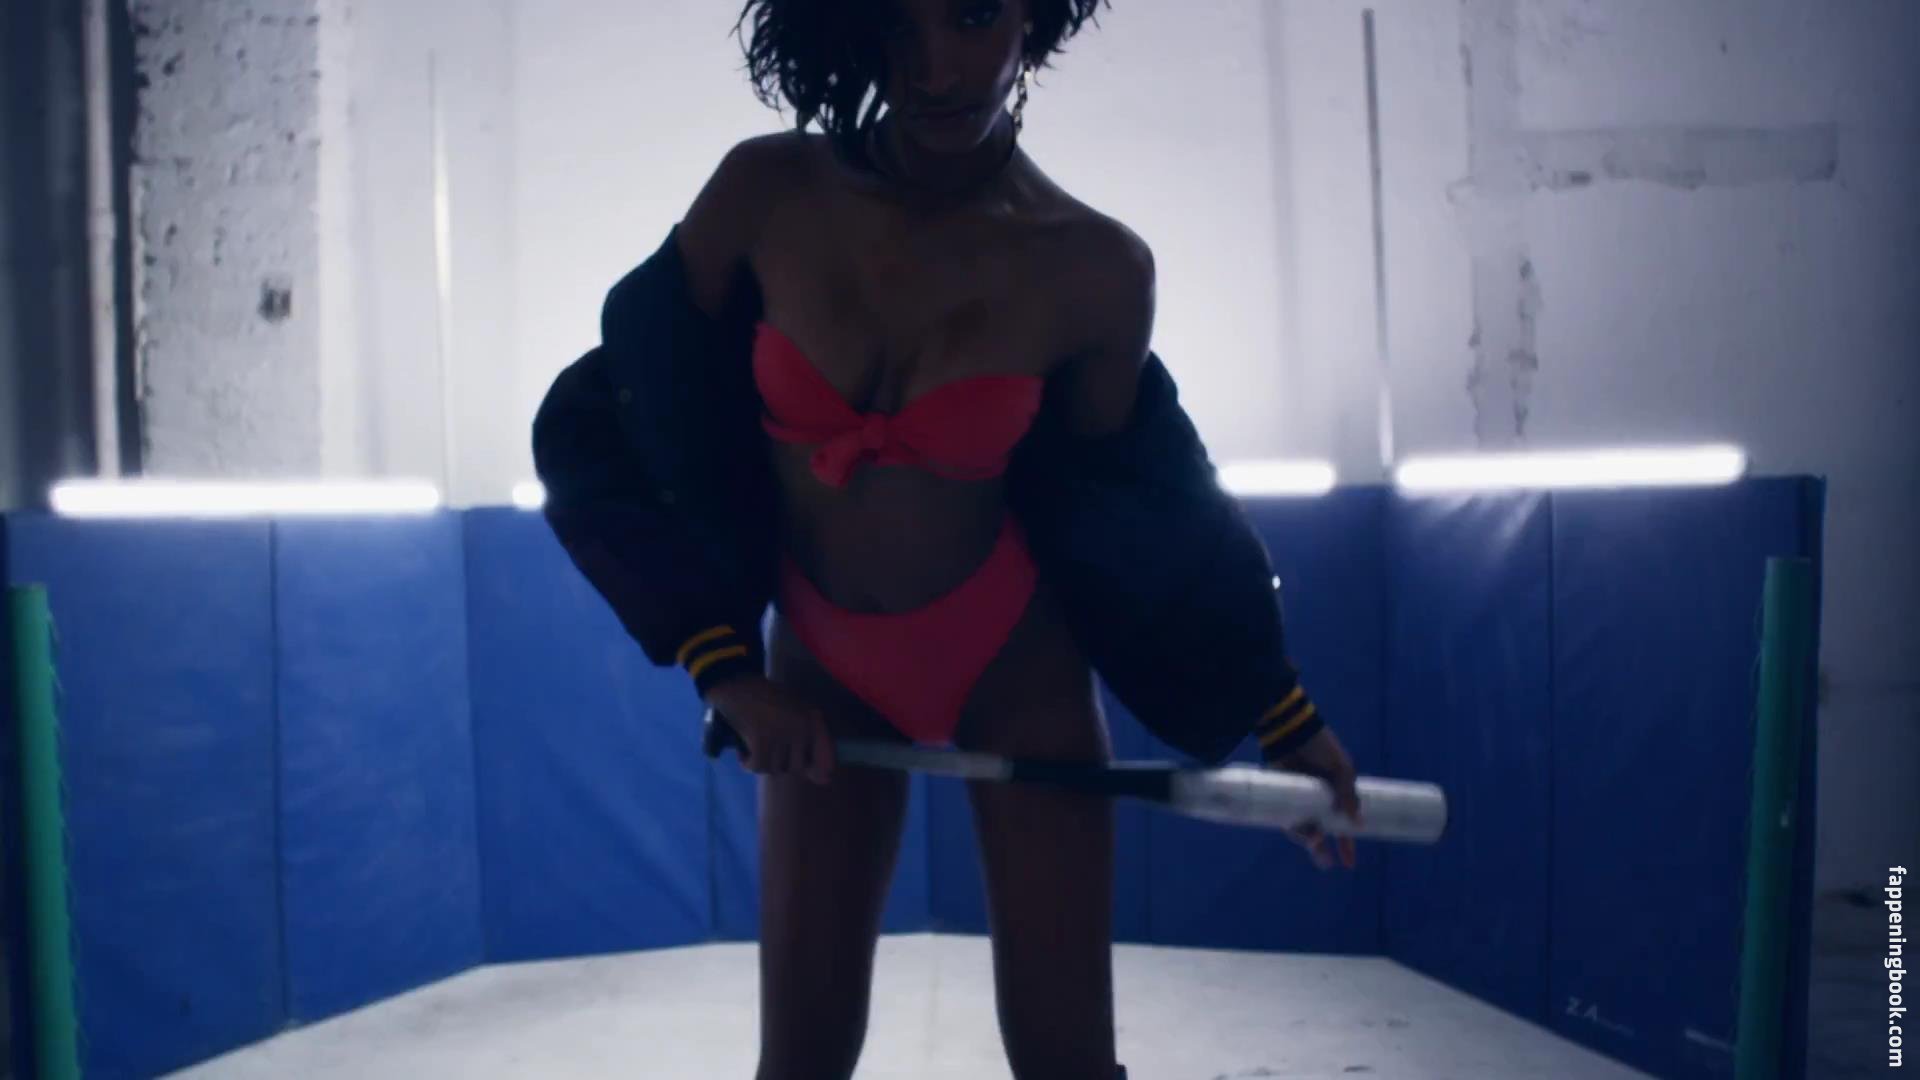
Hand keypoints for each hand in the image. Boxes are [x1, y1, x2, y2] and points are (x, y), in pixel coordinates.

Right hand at [704, 674, 835, 783]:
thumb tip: (825, 779)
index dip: (821, 769)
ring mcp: (783, 735)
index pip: (826, 755)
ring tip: (756, 745)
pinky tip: (744, 751)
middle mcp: (802, 728)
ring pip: (775, 769)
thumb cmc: (764, 698)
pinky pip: (758, 767)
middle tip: (770, 748)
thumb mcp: (794, 711)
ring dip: (763, 761)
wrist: (735, 683)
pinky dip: (748, 763)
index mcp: (813, 719)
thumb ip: (809, 741)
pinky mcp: (762, 741)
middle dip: (781, 762)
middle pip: (796, 767)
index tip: (820, 777)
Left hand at [1266, 726, 1360, 869]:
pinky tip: (1300, 830)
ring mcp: (1298, 800)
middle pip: (1319, 832)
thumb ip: (1348, 796)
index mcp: (1336, 796)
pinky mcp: (1281, 796)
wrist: (1292, 732)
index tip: (1349, 863)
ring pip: (1302, 828)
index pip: (1342, 826)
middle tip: (1325, 863)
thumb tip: (1358, 824)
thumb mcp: (1342, 769)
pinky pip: (1286, 818)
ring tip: (1314, 842)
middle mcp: (1317, 802)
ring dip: (1307, 839)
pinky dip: (1293, 826)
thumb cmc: (1321, 747)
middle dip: (1321, 850)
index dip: (1346, 845)